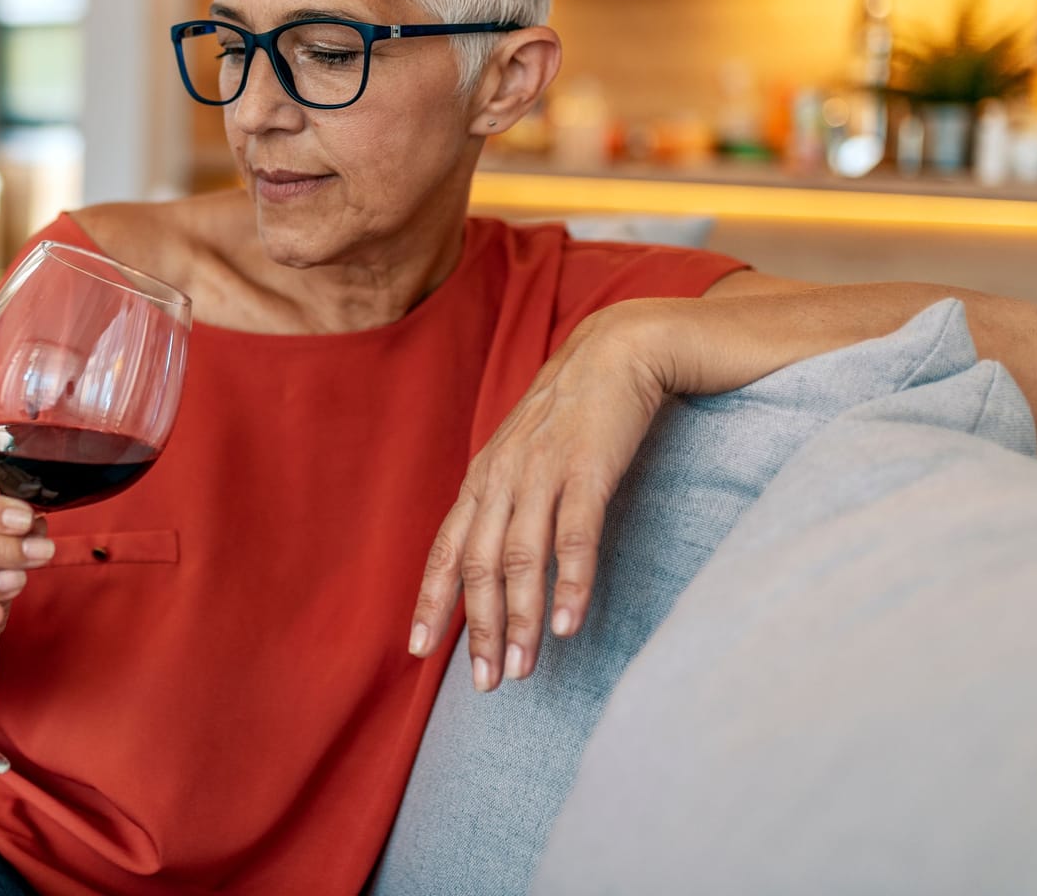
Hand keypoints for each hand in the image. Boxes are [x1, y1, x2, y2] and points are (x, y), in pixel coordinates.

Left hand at [409, 303, 669, 691]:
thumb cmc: (570, 415)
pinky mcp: (588, 470)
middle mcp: (502, 479)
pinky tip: (570, 625)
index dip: (432, 601)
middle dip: (479, 630)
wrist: (616, 353)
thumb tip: (493, 565)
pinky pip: (575, 536)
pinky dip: (570, 583)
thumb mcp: (522, 456)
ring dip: (521, 620)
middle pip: (479, 566)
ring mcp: (543, 474)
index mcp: (482, 480)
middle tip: (486, 683)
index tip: (420, 652)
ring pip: (521, 559)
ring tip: (523, 670)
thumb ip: (505, 505)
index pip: (446, 550)